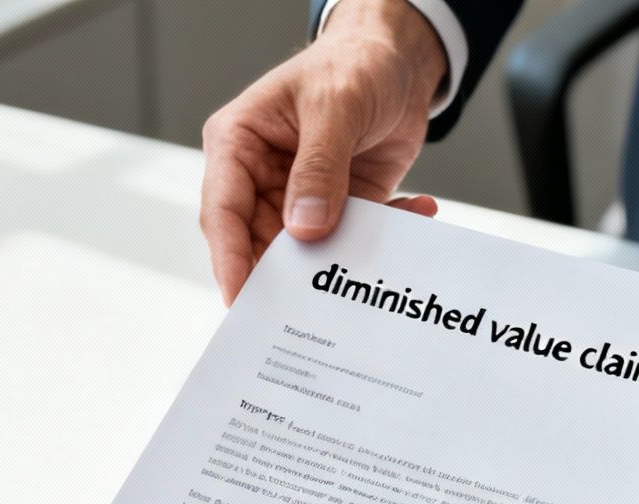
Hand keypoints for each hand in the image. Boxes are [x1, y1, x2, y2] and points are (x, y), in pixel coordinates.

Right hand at [199, 0, 447, 303]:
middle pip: (258, 244)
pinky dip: (382, 238)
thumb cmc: (353, 65)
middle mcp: (260, 176)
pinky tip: (415, 212)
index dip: (229, 259)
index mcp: (238, 144)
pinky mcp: (337, 209)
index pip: (222, 211)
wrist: (399, 63)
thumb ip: (319, 168)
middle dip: (287, 274)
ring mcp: (298, 197)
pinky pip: (351, 240)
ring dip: (342, 258)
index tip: (242, 299)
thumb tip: (304, 228)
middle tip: (312, 306)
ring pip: (305, 252)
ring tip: (374, 263)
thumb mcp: (335, 107)